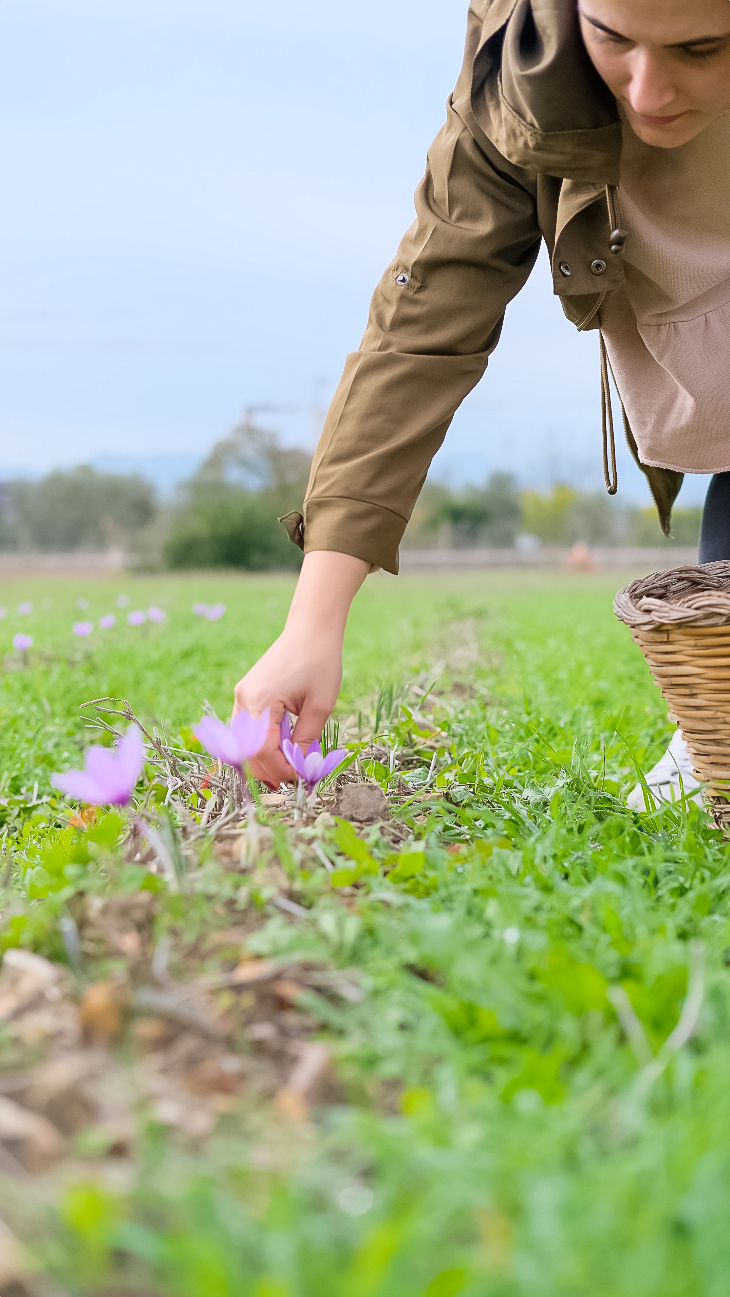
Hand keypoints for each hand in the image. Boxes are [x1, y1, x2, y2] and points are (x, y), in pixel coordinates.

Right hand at [233, 627, 343, 785]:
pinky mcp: (246, 693)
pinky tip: (280, 751)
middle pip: (246, 750)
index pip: (261, 751)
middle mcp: (243, 700)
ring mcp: (242, 696)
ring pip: (243, 741)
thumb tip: (300, 767)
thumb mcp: (320, 705)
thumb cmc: (320, 662)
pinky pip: (247, 728)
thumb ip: (306, 739)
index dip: (279, 770)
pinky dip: (260, 743)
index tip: (300, 777)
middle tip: (292, 781)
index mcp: (259, 701)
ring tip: (286, 770)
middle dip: (268, 769)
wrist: (310, 629)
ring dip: (262, 758)